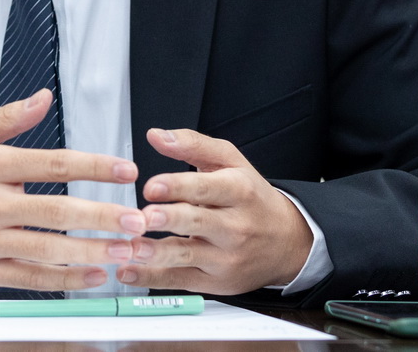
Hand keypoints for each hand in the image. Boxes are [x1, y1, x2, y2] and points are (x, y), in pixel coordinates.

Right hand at [0, 89, 143, 291]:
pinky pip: (29, 278)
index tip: (125, 169)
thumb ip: (7, 119)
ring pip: (47, 249)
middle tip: (138, 218)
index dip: (93, 166)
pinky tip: (92, 274)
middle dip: (102, 216)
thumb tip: (43, 98)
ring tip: (127, 251)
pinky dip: (63, 279)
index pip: (51, 164)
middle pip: (56, 210)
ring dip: (92, 251)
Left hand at [115, 128, 313, 294]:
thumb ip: (193, 145)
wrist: (288, 242)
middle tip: (144, 217)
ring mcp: (225, 257)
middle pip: (198, 222)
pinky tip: (130, 270)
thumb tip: (156, 135)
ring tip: (133, 248)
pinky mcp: (215, 282)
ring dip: (157, 253)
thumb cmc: (252, 198)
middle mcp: (234, 225)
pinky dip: (152, 278)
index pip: (207, 188)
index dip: (178, 186)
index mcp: (238, 190)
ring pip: (188, 255)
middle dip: (169, 219)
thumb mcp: (231, 162)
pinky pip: (180, 280)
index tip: (151, 186)